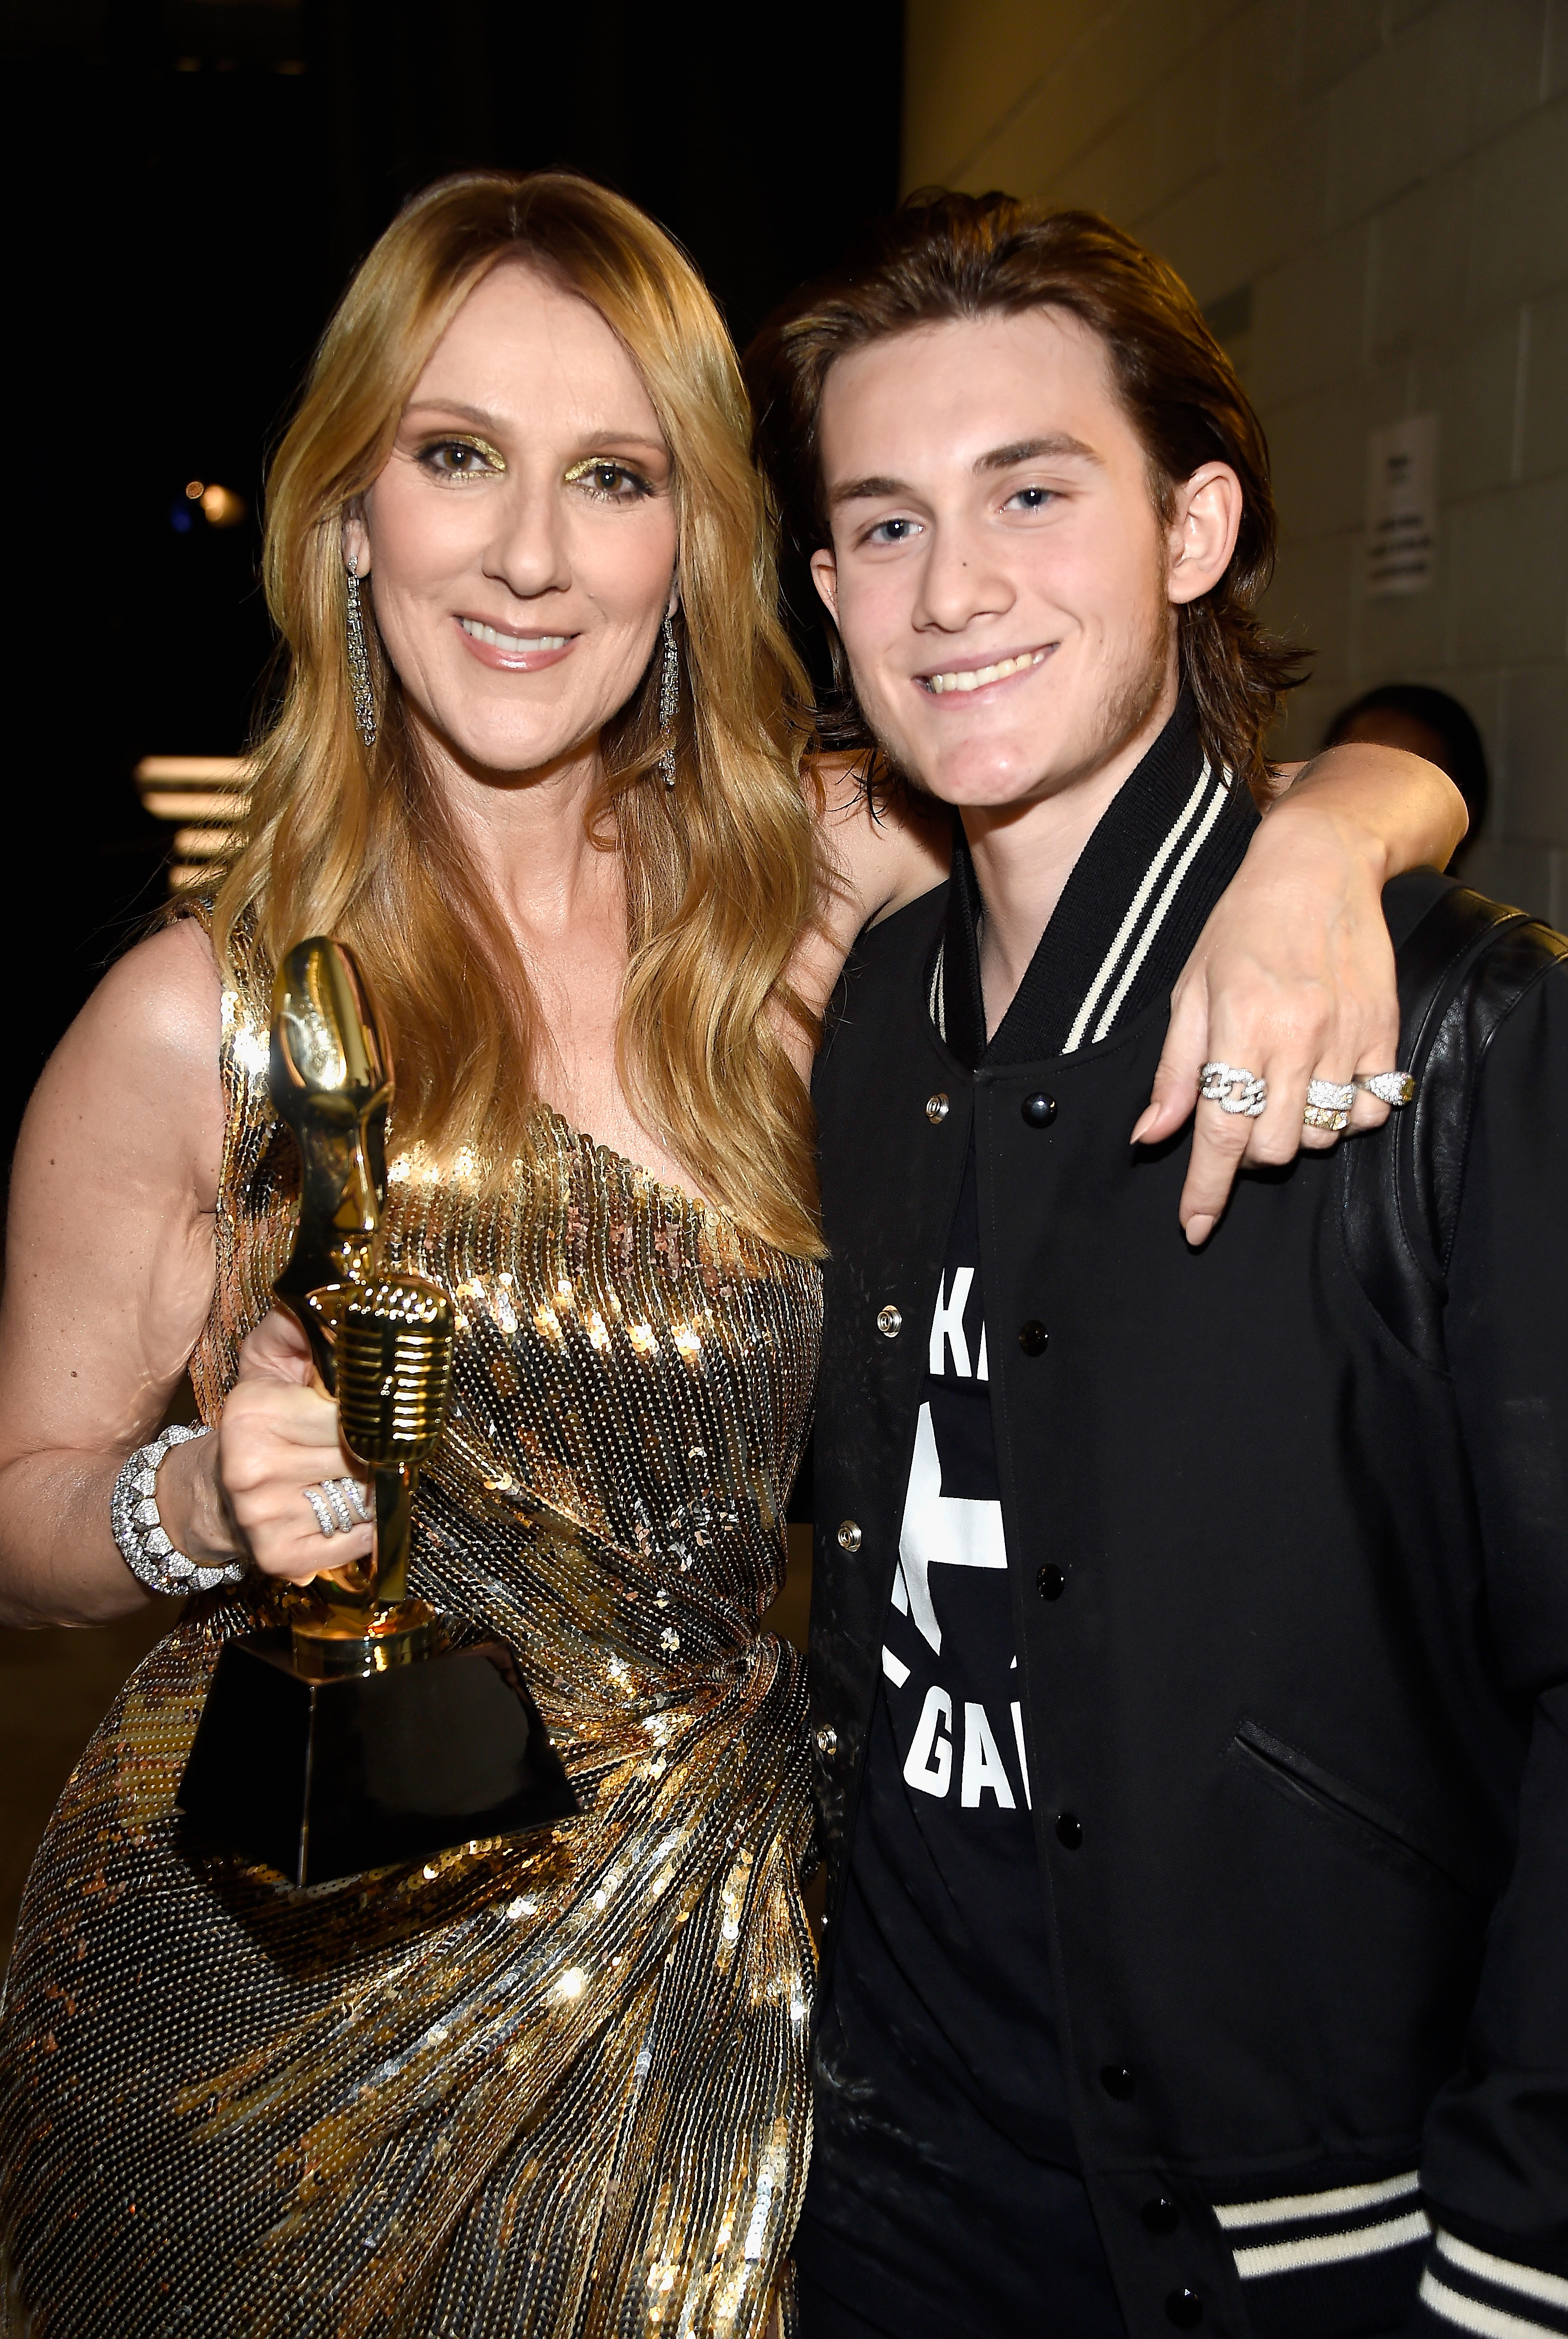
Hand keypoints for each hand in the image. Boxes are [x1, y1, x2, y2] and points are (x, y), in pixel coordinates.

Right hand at [199, 1309, 371, 1582]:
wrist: (212, 1491)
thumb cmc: (257, 1420)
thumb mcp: (266, 1363)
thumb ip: (298, 1327)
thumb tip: (338, 1299)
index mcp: (254, 1414)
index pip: (349, 1413)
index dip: (373, 1411)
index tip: (384, 1408)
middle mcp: (254, 1468)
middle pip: (361, 1457)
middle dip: (378, 1449)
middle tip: (375, 1442)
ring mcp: (266, 1517)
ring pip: (364, 1499)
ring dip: (373, 1487)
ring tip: (356, 1474)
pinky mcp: (281, 1558)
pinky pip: (355, 1542)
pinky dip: (364, 1528)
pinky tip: (345, 1509)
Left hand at [1132, 803, 1398, 1242]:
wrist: (1320, 866)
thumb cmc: (1242, 924)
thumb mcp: (1190, 989)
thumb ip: (1175, 1070)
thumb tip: (1149, 1136)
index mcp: (1239, 1025)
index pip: (1220, 1131)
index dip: (1206, 1189)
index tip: (1196, 1227)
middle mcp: (1297, 1036)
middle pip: (1274, 1147)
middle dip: (1250, 1152)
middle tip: (1239, 1115)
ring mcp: (1348, 1037)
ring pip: (1324, 1135)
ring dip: (1296, 1132)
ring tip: (1282, 1091)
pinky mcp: (1385, 1033)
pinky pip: (1373, 1111)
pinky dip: (1349, 1116)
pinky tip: (1327, 1086)